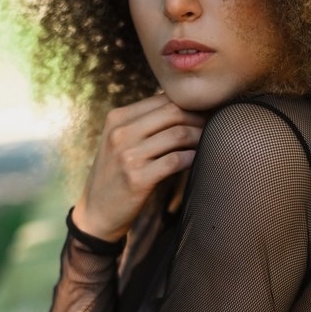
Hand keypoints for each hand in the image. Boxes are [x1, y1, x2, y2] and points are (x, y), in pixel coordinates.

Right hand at [73, 94, 204, 240]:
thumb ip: (143, 122)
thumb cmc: (115, 174)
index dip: (188, 103)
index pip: (161, 99)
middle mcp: (120, 133)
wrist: (96, 212)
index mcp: (117, 118)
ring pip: (177, 135)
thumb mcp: (119, 141)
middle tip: (214, 124)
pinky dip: (191, 158)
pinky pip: (175, 161)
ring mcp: (128, 156)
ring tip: (209, 141)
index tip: (205, 110)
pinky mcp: (137, 178)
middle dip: (198, 117)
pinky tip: (198, 159)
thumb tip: (182, 105)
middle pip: (172, 112)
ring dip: (199, 137)